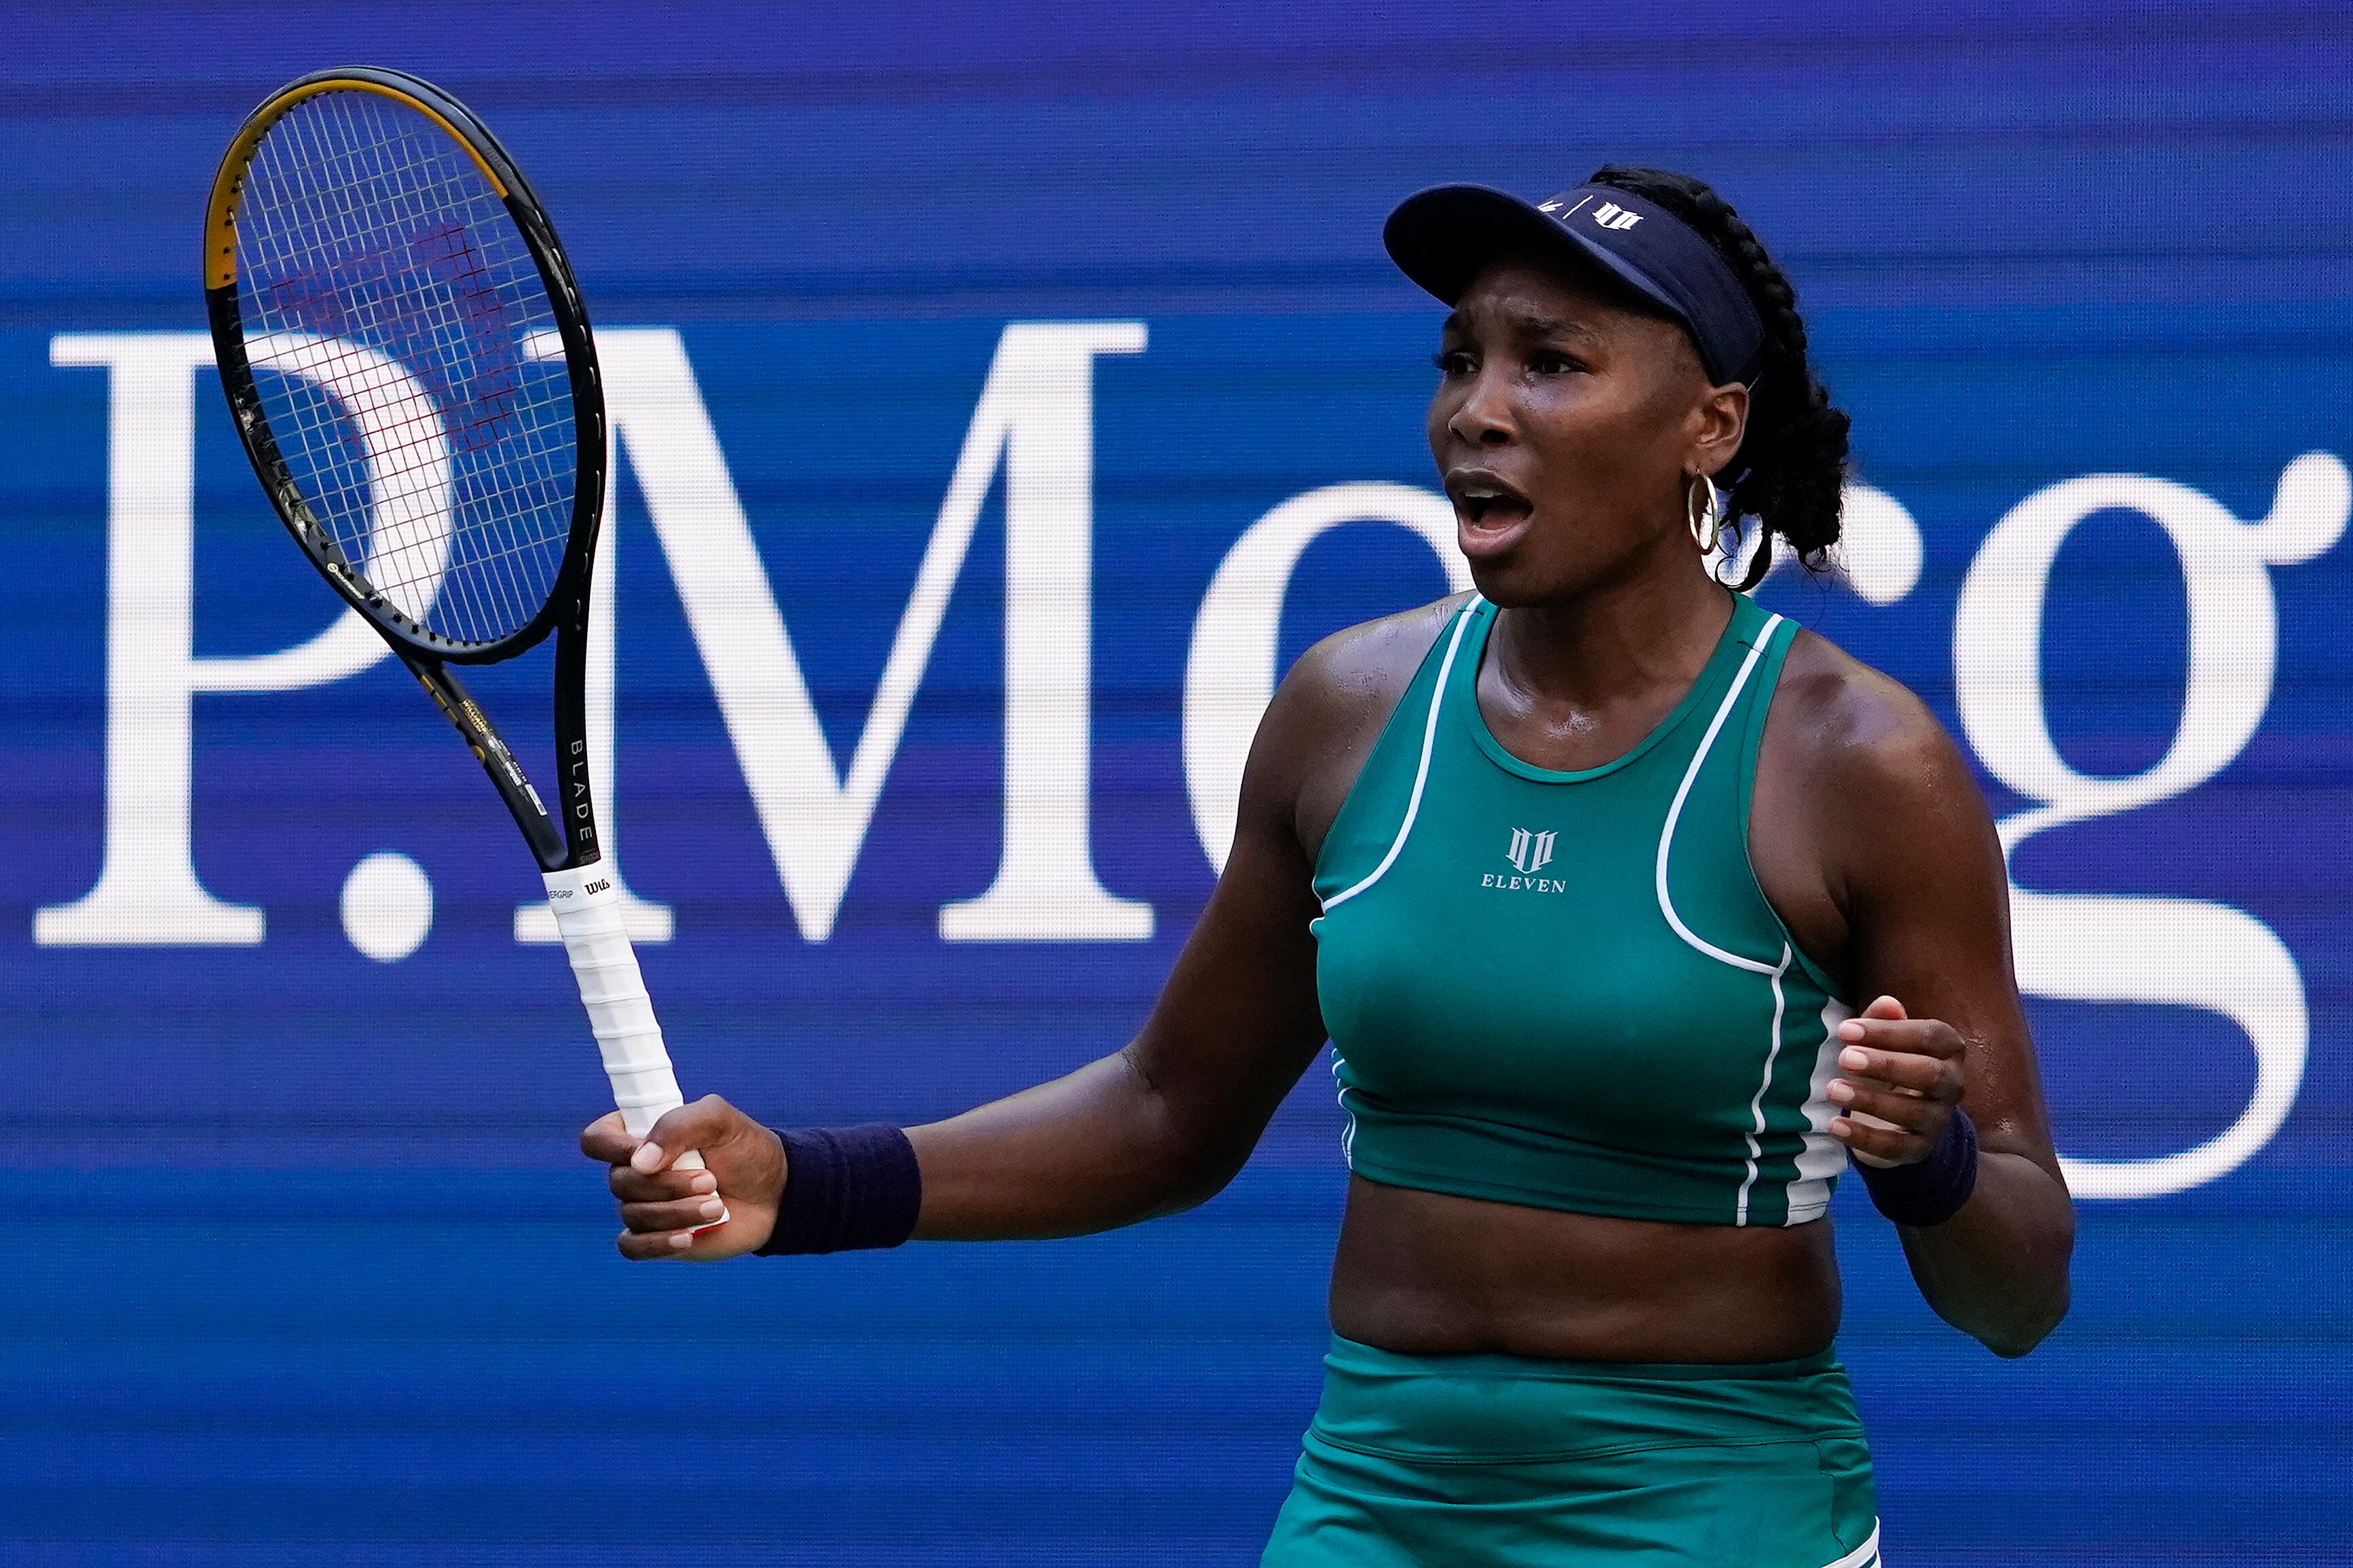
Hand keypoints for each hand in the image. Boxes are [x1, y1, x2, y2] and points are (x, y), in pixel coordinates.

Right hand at [580, 1094, 785, 1259]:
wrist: (774, 1192)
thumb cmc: (745, 1150)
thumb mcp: (720, 1120)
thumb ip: (679, 1124)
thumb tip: (639, 1162)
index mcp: (641, 1135)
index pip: (598, 1139)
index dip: (612, 1146)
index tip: (643, 1150)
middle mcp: (635, 1172)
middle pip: (620, 1181)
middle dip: (667, 1183)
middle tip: (711, 1180)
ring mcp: (643, 1207)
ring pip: (633, 1214)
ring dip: (677, 1211)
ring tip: (717, 1205)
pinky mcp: (654, 1238)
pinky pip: (632, 1247)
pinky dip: (657, 1243)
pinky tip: (688, 1237)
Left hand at [1826, 995, 1965, 1169]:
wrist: (1897, 1116)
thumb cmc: (1887, 1064)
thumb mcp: (1881, 1041)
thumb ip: (1881, 1021)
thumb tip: (1887, 1003)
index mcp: (1948, 1048)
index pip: (1929, 1036)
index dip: (1888, 1032)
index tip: (1844, 1030)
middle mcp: (1952, 1083)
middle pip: (1929, 1074)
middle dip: (1885, 1065)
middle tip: (1843, 1057)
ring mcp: (1939, 1119)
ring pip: (1913, 1112)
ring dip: (1870, 1100)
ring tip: (1832, 1089)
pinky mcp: (1921, 1148)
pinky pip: (1896, 1147)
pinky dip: (1864, 1138)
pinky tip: (1834, 1125)